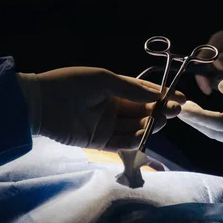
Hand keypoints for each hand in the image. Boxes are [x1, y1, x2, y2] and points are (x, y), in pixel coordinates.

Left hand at [17, 67, 186, 150]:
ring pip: (136, 128)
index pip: (144, 94)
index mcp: (115, 90)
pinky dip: (136, 140)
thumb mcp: (105, 80)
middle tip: (174, 111)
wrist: (41, 104)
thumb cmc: (72, 85)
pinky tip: (146, 134)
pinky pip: (123, 143)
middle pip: (144, 112)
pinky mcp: (100, 142)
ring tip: (161, 120)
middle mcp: (114, 108)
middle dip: (160, 111)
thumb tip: (158, 95)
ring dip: (150, 125)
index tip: (181, 99)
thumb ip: (132, 88)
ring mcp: (108, 126)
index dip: (163, 96)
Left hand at [180, 77, 222, 149]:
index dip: (195, 116)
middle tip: (179, 107)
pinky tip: (212, 120)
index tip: (180, 107)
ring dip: (204, 126)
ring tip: (191, 113)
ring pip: (220, 137)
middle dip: (194, 122)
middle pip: (213, 133)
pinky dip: (216, 129)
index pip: (214, 122)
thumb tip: (220, 87)